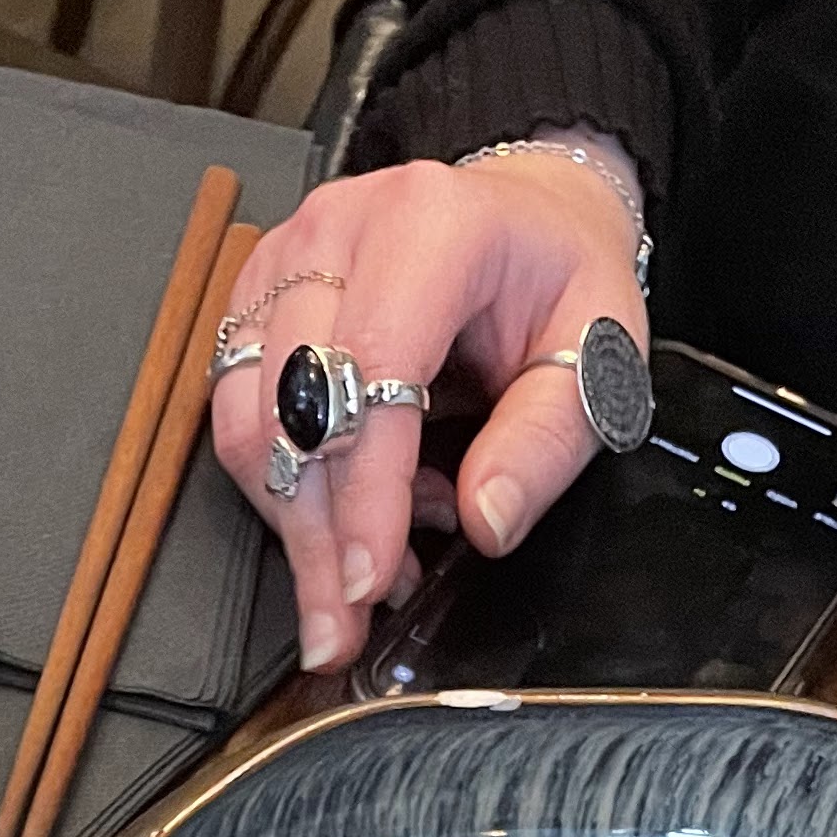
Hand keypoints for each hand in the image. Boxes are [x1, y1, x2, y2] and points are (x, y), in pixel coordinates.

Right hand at [207, 141, 650, 675]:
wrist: (523, 214)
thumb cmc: (556, 275)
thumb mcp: (598, 352)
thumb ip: (545, 440)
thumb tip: (486, 519)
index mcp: (430, 225)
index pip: (370, 371)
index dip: (364, 491)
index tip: (367, 580)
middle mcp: (340, 232)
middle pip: (292, 408)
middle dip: (316, 536)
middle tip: (344, 623)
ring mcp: (285, 261)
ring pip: (249, 422)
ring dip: (295, 522)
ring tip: (359, 572)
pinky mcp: (255, 297)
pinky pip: (239, 415)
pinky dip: (285, 487)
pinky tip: (344, 511)